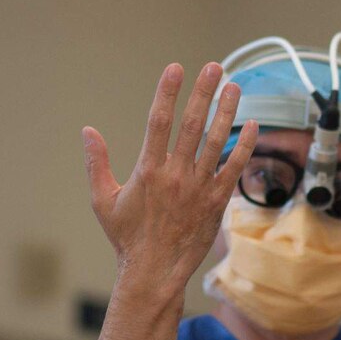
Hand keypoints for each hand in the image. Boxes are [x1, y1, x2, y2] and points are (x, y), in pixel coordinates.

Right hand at [81, 62, 256, 294]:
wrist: (155, 272)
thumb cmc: (127, 237)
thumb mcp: (103, 200)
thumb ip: (96, 164)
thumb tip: (87, 131)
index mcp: (148, 171)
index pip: (158, 121)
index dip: (167, 92)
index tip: (176, 68)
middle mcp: (176, 175)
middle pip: (192, 124)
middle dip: (203, 93)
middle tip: (214, 67)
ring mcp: (200, 188)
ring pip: (216, 142)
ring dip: (227, 112)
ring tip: (234, 86)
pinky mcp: (217, 201)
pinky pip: (234, 168)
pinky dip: (245, 146)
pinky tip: (253, 125)